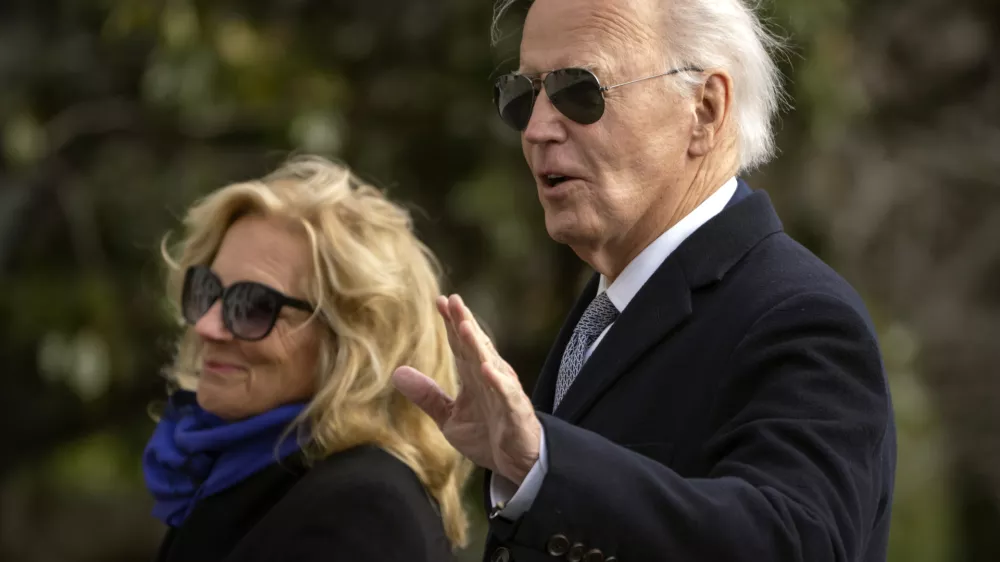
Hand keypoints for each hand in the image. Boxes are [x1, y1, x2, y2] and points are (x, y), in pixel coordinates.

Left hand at [392, 295, 540, 484]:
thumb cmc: (487, 435)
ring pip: (490, 363)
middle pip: (475, 346)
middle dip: (464, 322)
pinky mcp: (515, 411)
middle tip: (453, 300)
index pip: (461, 345)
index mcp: (474, 377)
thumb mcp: (449, 417)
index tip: (440, 301)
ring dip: (478, 345)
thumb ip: (426, 395)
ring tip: (465, 325)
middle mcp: (490, 378)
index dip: (451, 323)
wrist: (516, 464)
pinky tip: (487, 368)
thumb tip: (397, 373)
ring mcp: (504, 392)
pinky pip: (506, 394)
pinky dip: (498, 381)